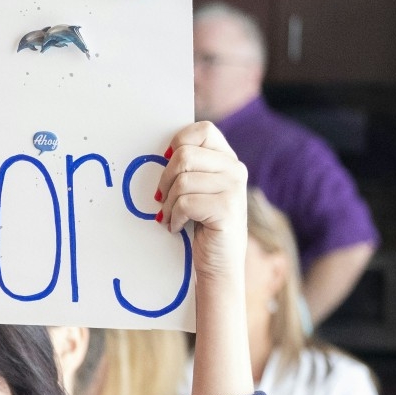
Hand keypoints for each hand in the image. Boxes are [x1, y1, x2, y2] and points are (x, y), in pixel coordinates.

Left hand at [155, 121, 247, 286]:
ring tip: (169, 216)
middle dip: (165, 179)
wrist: (218, 264)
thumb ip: (189, 167)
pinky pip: (185, 203)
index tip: (165, 161)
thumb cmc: (200, 224)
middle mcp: (235, 170)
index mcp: (228, 160)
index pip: (203, 130)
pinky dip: (173, 217)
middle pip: (185, 155)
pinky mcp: (227, 209)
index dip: (178, 142)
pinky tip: (176, 226)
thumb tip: (159, 152)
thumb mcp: (197, 189)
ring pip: (182, 180)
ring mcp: (234, 188)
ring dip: (167, 203)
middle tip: (161, 198)